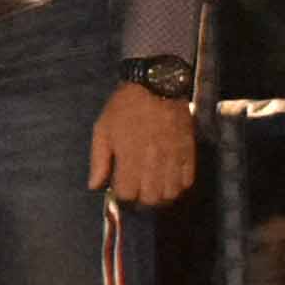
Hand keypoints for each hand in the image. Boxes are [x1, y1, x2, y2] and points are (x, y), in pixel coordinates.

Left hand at [89, 83, 197, 204]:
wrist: (156, 85)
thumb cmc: (124, 108)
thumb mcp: (102, 130)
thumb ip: (98, 161)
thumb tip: (95, 186)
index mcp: (129, 157)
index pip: (127, 194)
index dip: (121, 196)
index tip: (119, 189)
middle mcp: (153, 162)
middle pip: (151, 199)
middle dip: (141, 199)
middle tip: (136, 190)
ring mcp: (174, 158)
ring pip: (171, 194)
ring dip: (160, 196)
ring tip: (152, 188)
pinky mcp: (189, 152)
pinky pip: (187, 181)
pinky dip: (178, 186)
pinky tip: (168, 180)